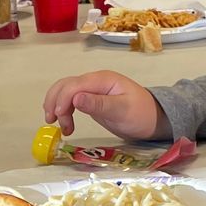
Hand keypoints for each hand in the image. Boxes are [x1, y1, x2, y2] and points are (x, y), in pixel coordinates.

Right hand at [40, 71, 168, 138]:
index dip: (62, 99)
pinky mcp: (91, 100)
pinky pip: (71, 100)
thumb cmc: (141, 115)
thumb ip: (99, 104)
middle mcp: (95, 81)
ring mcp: (92, 90)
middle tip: (52, 121)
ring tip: (59, 126)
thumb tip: (76, 99)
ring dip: (57, 106)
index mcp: (103, 79)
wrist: (153, 120)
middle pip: (66, 85)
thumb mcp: (122, 111)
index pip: (74, 84)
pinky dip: (63, 109)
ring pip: (65, 91)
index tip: (59, 117)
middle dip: (55, 101)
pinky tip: (65, 123)